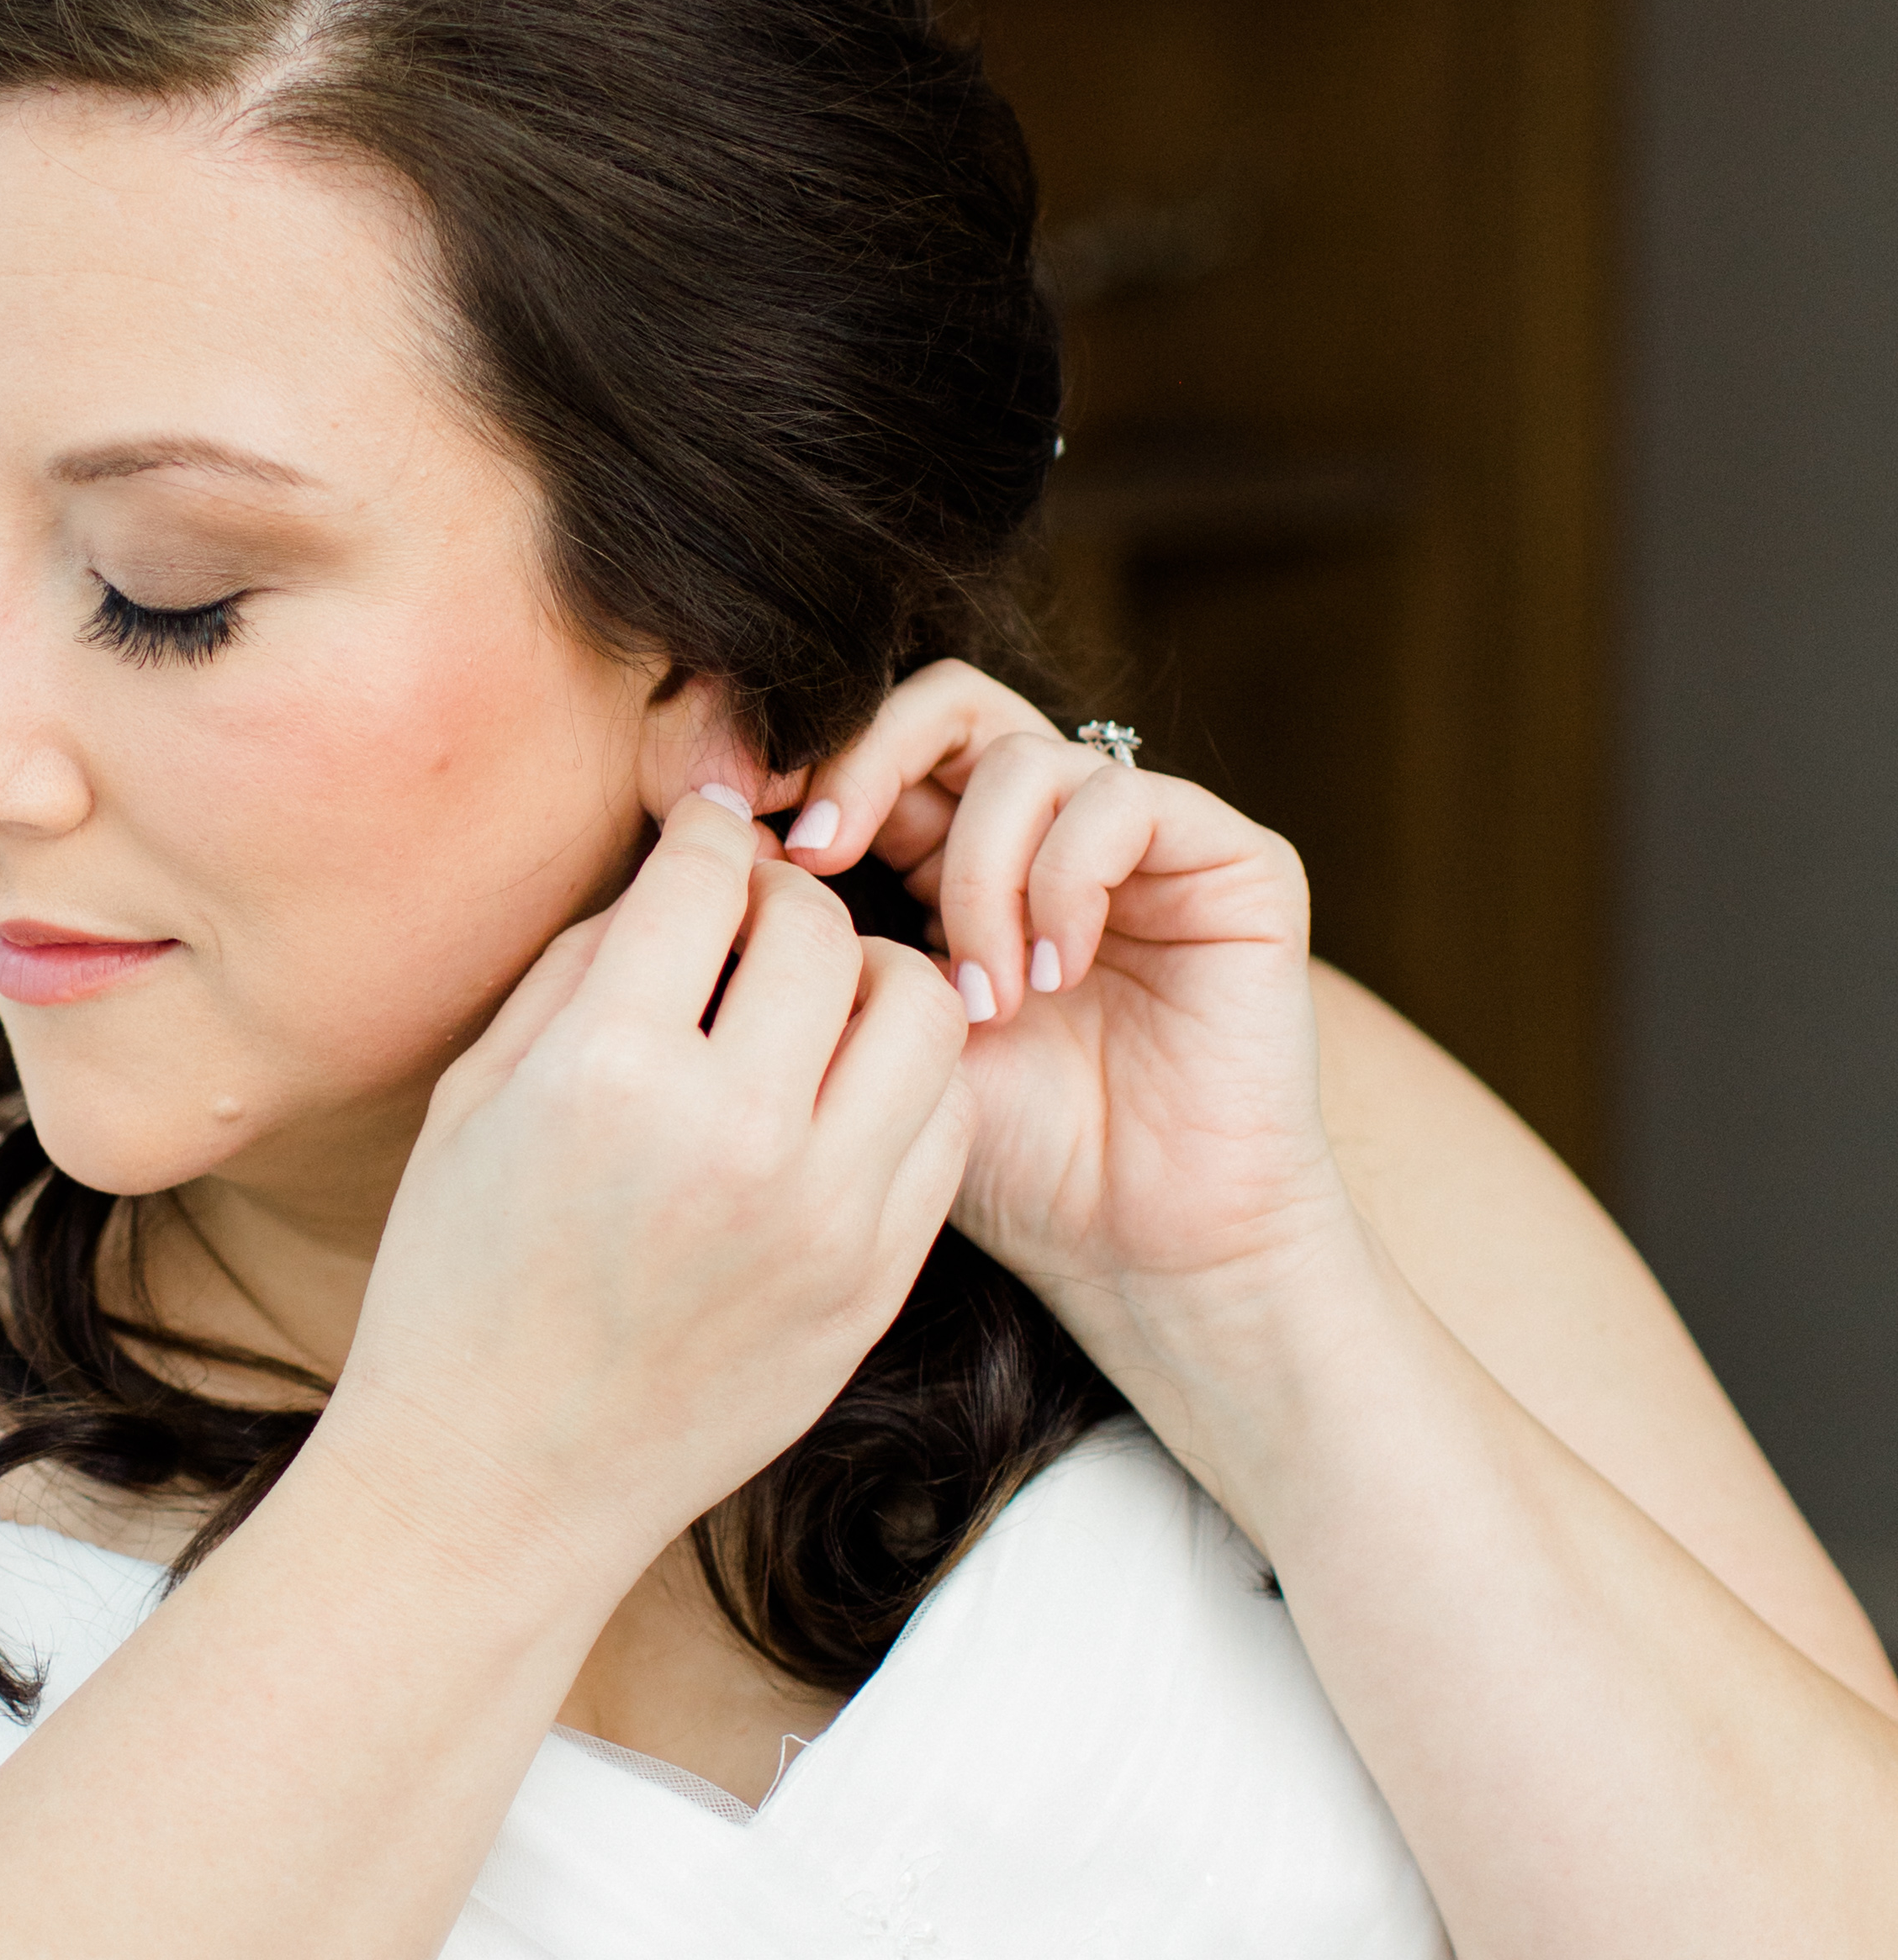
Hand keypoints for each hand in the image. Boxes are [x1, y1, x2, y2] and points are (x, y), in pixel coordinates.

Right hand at [325, 793, 974, 1603]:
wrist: (500, 1484)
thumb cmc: (461, 1286)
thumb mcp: (475, 1099)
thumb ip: (583, 967)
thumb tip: (683, 877)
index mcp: (611, 1074)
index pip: (710, 878)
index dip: (708, 836)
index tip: (704, 841)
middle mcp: (734, 1139)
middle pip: (827, 932)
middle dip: (787, 899)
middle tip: (752, 919)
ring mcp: (823, 1220)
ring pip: (923, 1014)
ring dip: (870, 982)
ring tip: (814, 1005)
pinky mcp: (873, 1286)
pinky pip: (942, 1130)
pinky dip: (902, 1087)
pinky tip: (838, 1098)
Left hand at [769, 662, 1364, 1370]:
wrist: (1143, 1253)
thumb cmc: (1009, 1169)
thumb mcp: (883, 1042)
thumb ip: (829, 938)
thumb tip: (725, 845)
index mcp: (959, 860)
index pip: (880, 747)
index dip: (807, 768)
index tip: (746, 838)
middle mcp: (1051, 831)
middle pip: (946, 706)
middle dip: (864, 763)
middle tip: (816, 853)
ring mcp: (1146, 839)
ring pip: (1024, 757)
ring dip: (976, 875)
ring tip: (982, 999)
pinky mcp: (1233, 859)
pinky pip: (1121, 802)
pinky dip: (1065, 881)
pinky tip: (1054, 976)